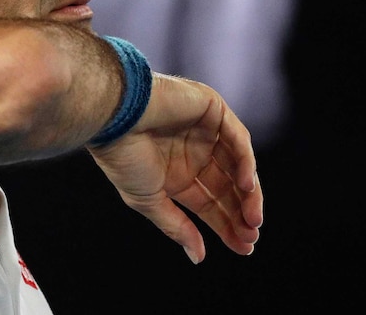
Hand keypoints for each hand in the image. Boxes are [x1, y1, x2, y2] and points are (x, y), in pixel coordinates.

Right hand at [88, 73, 262, 263]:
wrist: (113, 119)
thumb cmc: (123, 158)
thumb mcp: (149, 201)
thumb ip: (177, 226)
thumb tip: (198, 257)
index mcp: (178, 175)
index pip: (211, 203)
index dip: (227, 225)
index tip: (244, 248)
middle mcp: (194, 154)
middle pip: (228, 187)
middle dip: (241, 212)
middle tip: (251, 235)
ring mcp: (206, 131)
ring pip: (238, 165)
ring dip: (249, 192)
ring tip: (252, 218)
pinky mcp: (212, 109)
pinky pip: (237, 137)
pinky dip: (246, 161)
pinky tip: (247, 186)